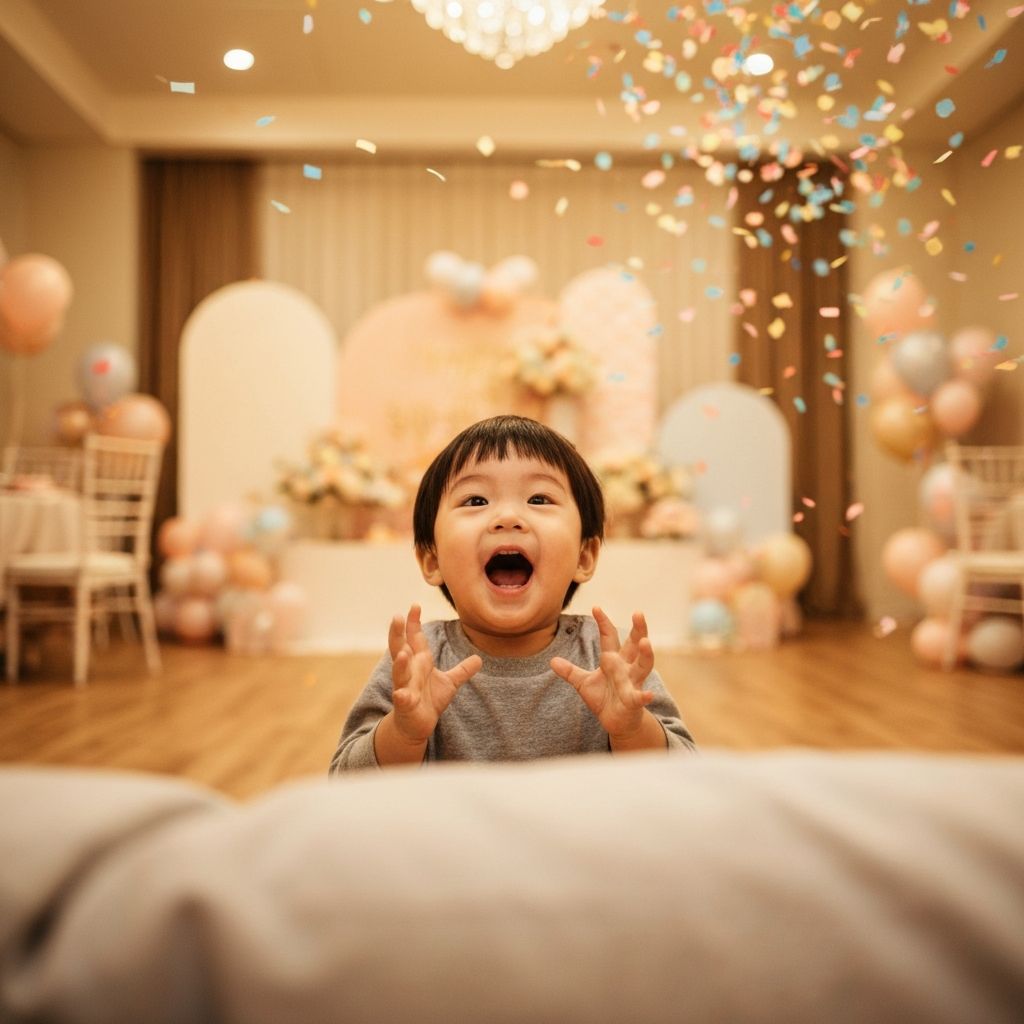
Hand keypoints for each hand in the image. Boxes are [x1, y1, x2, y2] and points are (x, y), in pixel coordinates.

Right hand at [388, 605, 481, 744]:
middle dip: (398, 634)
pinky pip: (402, 699)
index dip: (413, 623)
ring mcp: (405, 687)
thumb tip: (479, 659)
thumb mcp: (449, 683)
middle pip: (400, 649)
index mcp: (418, 663)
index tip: (415, 605)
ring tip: (402, 653)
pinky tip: (401, 694)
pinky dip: (401, 696)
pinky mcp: (405, 705)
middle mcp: (409, 672)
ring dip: (399, 664)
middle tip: (397, 617)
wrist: (416, 725)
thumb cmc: (429, 701)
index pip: (414, 639)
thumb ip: (462, 670)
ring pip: (399, 673)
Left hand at [551, 607, 655, 740]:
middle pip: (634, 645)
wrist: (617, 722)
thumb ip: (570, 671)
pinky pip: (640, 697)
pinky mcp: (634, 701)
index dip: (603, 623)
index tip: (596, 607)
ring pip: (643, 666)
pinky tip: (649, 695)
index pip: (609, 637)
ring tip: (645, 641)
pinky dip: (644, 696)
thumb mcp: (583, 683)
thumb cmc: (604, 699)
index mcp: (613, 660)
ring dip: (645, 654)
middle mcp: (626, 668)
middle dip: (638, 630)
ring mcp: (632, 683)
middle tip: (639, 613)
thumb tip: (551, 660)